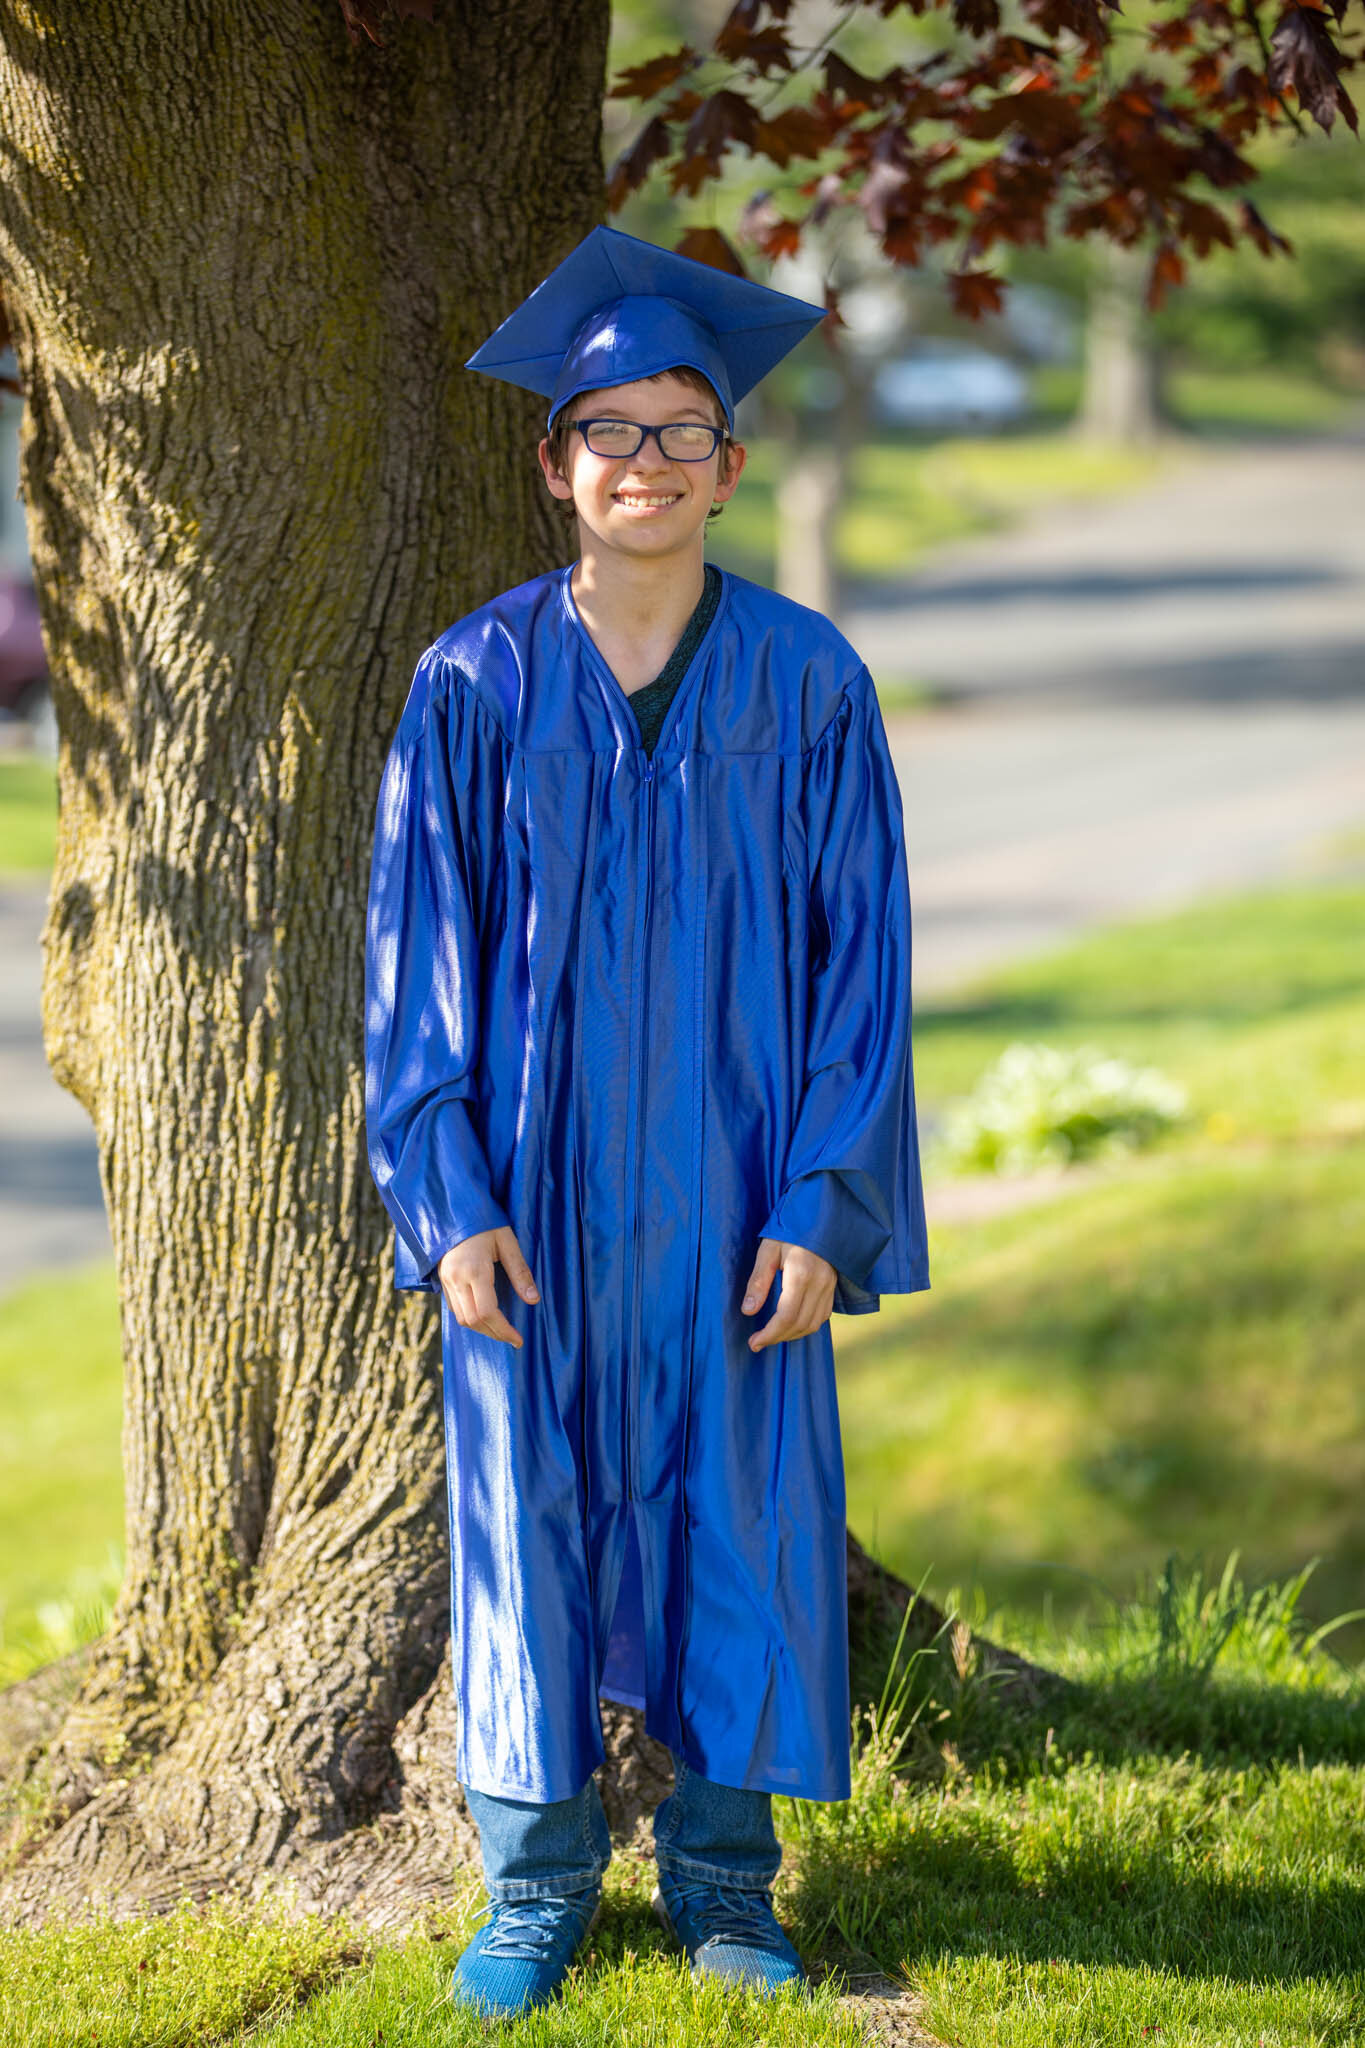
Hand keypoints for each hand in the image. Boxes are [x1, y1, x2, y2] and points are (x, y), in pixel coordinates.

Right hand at [437, 1227, 539, 1348]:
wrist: (451, 1209)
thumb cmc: (484, 1222)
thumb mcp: (507, 1241)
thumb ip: (520, 1271)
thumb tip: (533, 1300)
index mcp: (475, 1270)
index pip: (487, 1312)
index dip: (503, 1330)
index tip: (518, 1338)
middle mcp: (457, 1279)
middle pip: (473, 1321)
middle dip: (494, 1334)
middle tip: (513, 1338)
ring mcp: (446, 1281)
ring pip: (461, 1318)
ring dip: (482, 1329)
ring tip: (501, 1330)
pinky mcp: (442, 1280)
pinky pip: (455, 1308)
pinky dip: (470, 1318)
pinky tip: (485, 1317)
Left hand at [741, 1237, 835, 1350]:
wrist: (820, 1218)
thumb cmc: (789, 1231)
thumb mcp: (768, 1250)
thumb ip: (758, 1281)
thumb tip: (748, 1311)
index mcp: (801, 1273)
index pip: (786, 1316)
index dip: (770, 1334)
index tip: (754, 1342)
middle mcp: (819, 1283)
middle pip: (800, 1324)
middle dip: (778, 1338)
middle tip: (758, 1342)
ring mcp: (829, 1286)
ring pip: (813, 1324)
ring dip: (792, 1335)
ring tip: (772, 1336)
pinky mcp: (833, 1287)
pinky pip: (822, 1316)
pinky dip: (805, 1326)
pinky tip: (790, 1325)